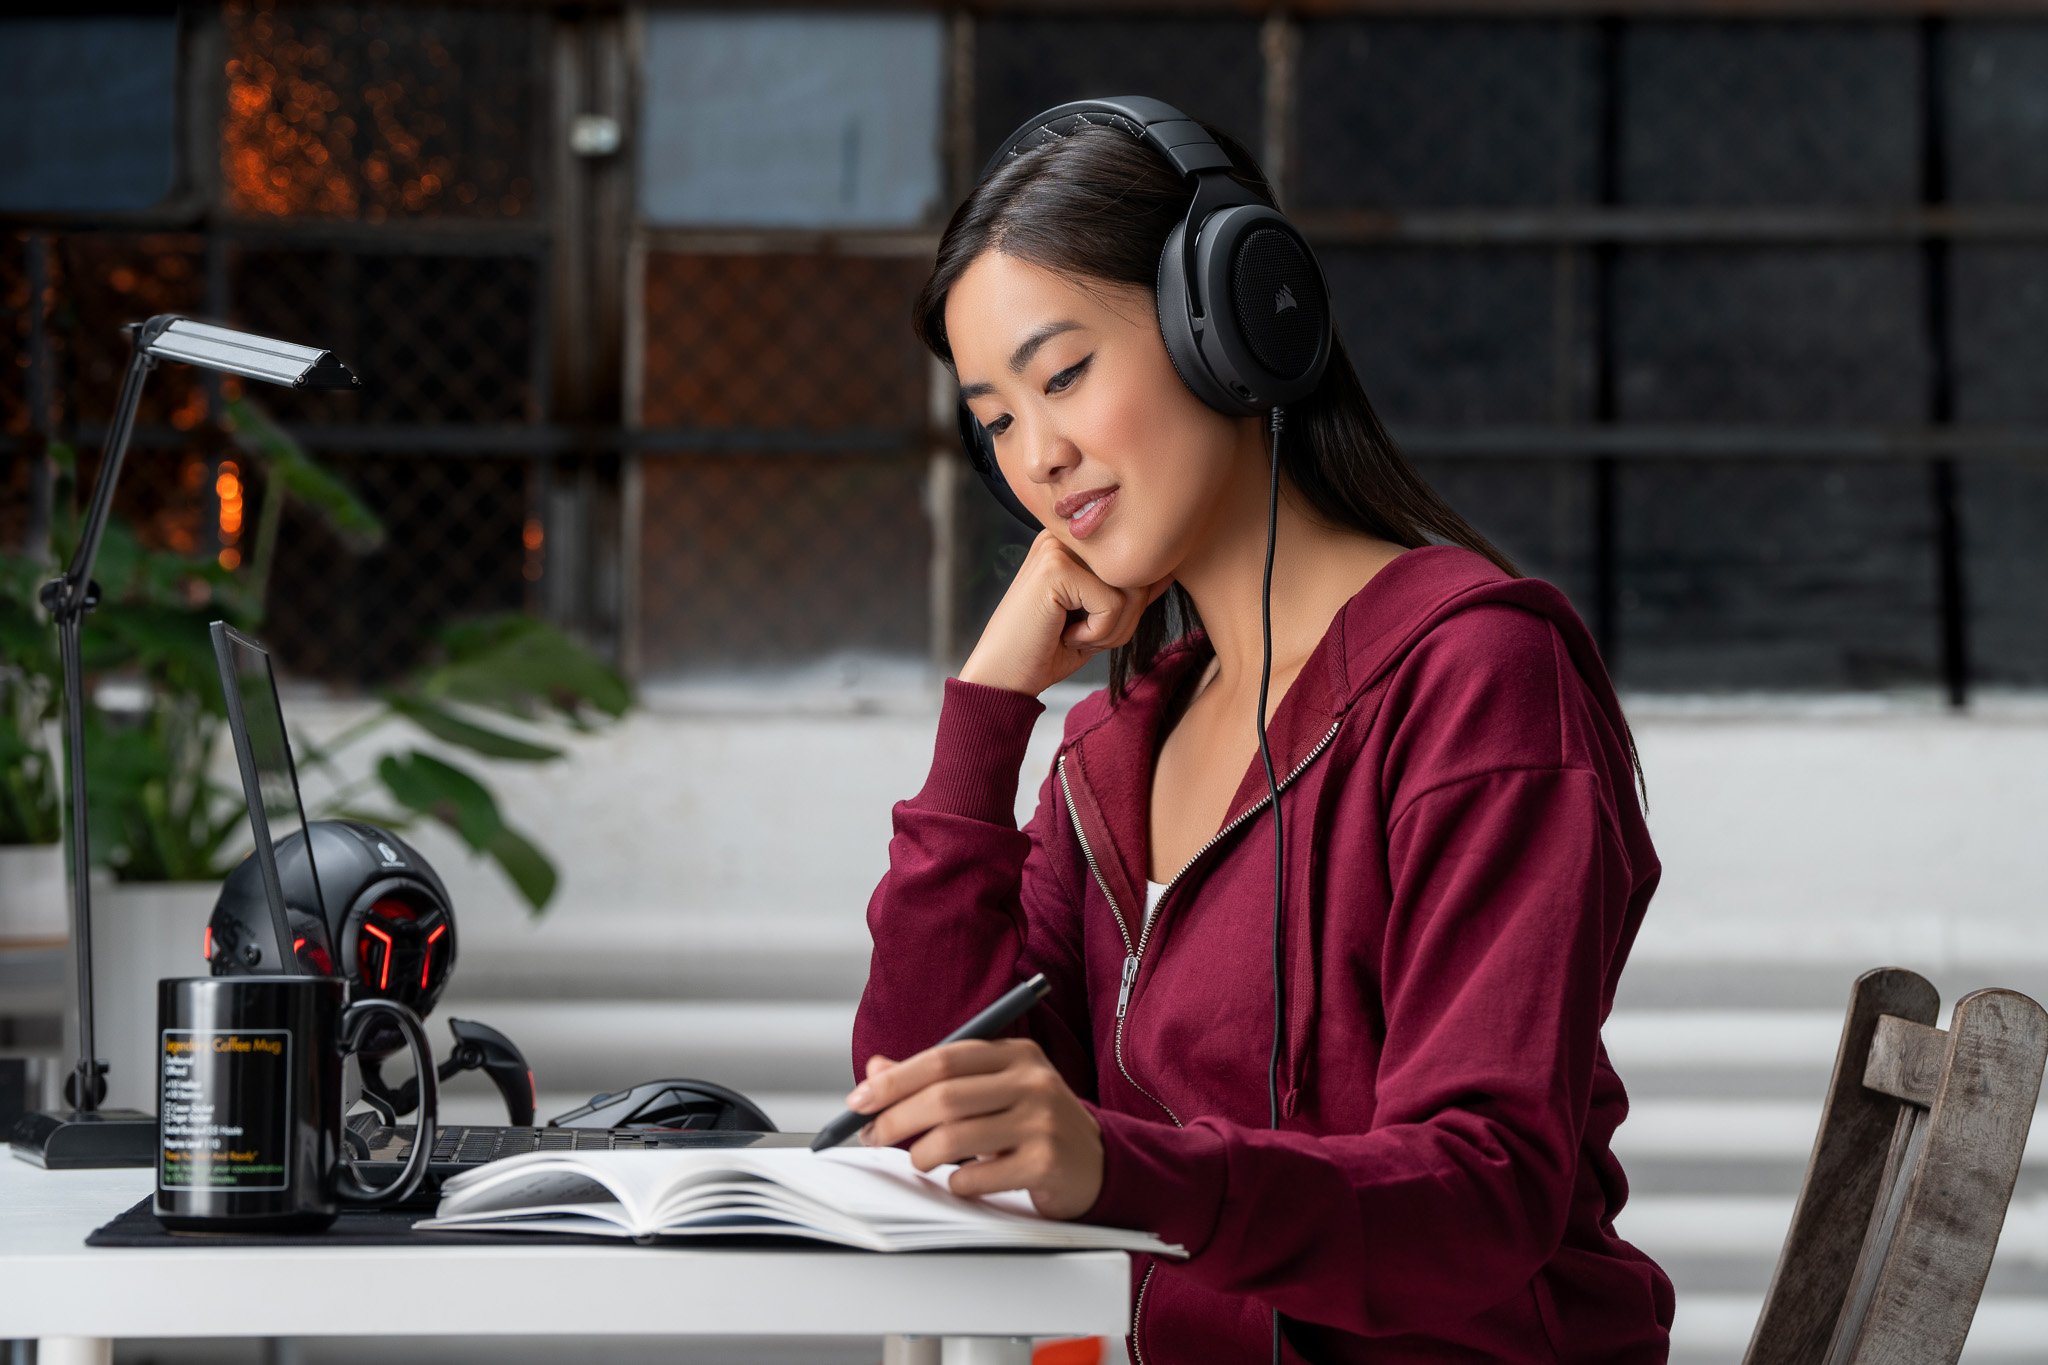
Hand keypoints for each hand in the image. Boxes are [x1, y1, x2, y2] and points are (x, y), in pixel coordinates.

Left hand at [848, 1038, 1103, 1219]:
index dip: (895, 1079)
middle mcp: (1033, 1081)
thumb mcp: (992, 1090)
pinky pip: (978, 1175)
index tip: (859, 1100)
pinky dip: (956, 1182)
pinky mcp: (1046, 1162)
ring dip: (921, 1155)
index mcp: (1016, 1054)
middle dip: (895, 1119)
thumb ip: (937, 1078)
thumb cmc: (1032, 1124)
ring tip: (917, 1161)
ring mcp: (1042, 1121)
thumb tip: (876, 1069)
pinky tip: (961, 1181)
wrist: (1096, 1163)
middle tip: (872, 1136)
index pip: (943, 1058)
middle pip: (944, 1096)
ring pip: (955, 1137)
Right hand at [957, 530, 1172, 696]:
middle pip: (1138, 575)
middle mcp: (1065, 536)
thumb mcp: (1101, 617)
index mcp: (1074, 542)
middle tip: (1083, 635)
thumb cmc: (1047, 650)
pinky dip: (1097, 634)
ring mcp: (1058, 548)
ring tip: (1075, 635)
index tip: (1090, 625)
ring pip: (1131, 590)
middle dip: (1124, 620)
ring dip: (1112, 630)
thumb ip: (1130, 591)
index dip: (1130, 607)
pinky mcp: (1055, 568)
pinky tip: (1066, 636)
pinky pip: (1113, 605)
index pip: (1137, 564)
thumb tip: (1170, 569)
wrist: (1002, 680)